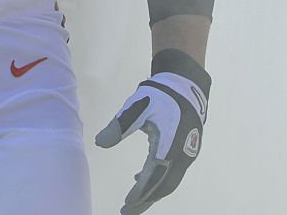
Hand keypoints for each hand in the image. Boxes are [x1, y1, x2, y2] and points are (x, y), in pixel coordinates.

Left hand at [95, 70, 207, 213]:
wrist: (186, 84)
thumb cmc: (160, 94)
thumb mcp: (137, 105)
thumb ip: (119, 125)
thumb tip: (99, 143)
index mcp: (170, 145)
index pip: (154, 178)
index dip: (140, 194)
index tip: (126, 205)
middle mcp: (181, 155)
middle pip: (163, 186)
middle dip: (145, 200)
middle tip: (126, 211)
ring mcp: (186, 154)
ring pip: (169, 181)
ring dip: (151, 191)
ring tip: (132, 200)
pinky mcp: (186, 150)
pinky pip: (172, 172)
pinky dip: (157, 179)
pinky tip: (141, 177)